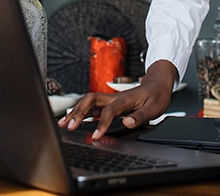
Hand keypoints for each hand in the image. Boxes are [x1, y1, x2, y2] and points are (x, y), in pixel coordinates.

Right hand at [57, 60, 175, 139]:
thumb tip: (127, 123)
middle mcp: (114, 98)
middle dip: (79, 113)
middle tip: (69, 126)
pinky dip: (80, 112)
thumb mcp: (154, 108)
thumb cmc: (156, 95)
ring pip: (88, 102)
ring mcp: (110, 99)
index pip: (110, 111)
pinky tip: (72, 120)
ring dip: (75, 112)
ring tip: (63, 123)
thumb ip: (140, 116)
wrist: (157, 83)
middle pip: (91, 100)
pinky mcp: (108, 103)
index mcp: (125, 99)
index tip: (96, 136)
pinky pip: (91, 106)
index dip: (102, 124)